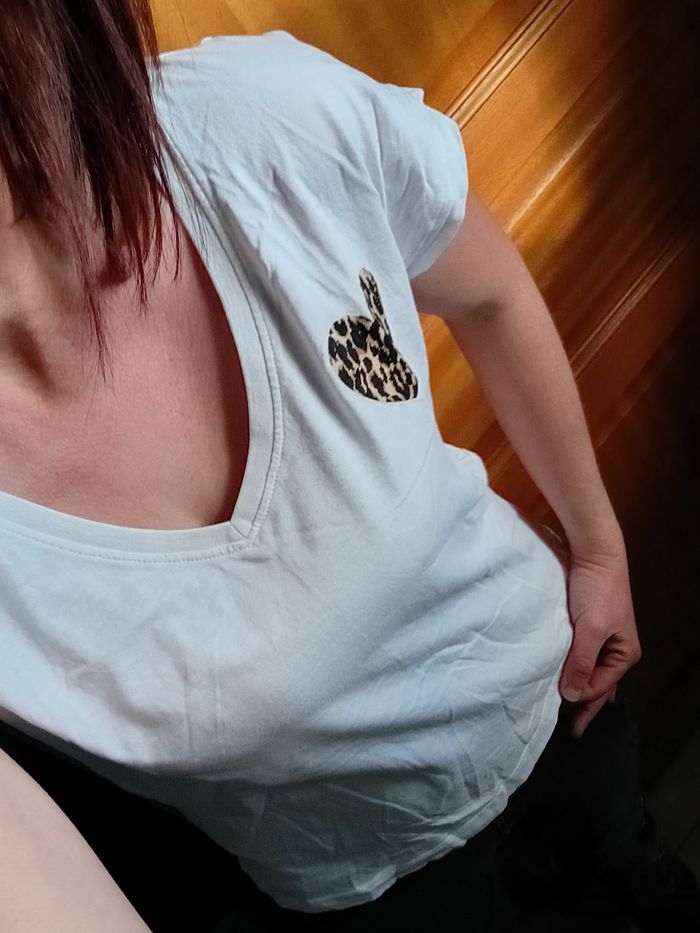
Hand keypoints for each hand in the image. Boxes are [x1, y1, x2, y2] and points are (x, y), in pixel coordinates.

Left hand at [558, 546, 641, 737]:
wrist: (595, 555)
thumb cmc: (596, 590)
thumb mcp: (590, 629)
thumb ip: (581, 662)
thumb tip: (571, 695)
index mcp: (624, 653)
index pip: (600, 688)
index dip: (582, 701)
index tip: (563, 716)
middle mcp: (616, 649)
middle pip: (600, 685)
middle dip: (587, 705)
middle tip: (573, 730)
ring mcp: (603, 638)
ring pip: (590, 672)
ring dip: (579, 687)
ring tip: (568, 709)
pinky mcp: (588, 626)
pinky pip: (582, 657)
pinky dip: (574, 669)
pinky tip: (568, 678)